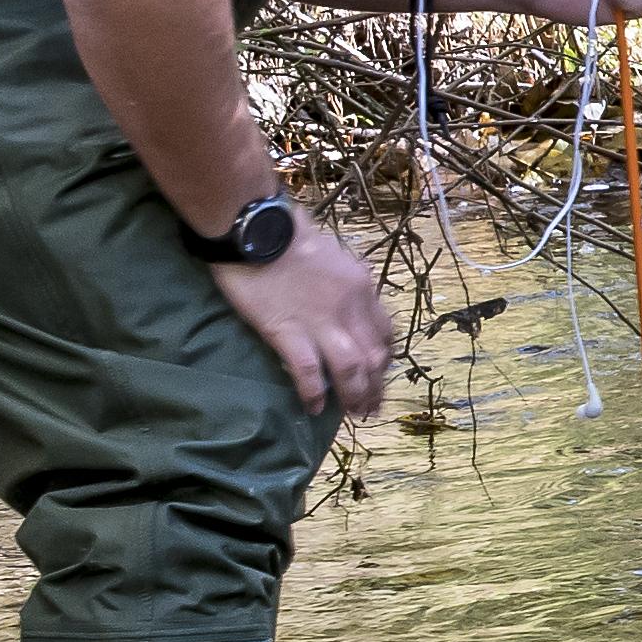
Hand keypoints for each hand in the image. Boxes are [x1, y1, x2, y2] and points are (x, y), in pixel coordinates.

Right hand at [215, 228, 393, 417]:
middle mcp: (350, 307)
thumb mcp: (333, 257)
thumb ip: (343, 284)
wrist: (256, 226)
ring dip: (355, 396)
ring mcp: (320, 320)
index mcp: (362, 287)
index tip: (379, 374)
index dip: (385, 358)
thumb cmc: (287, 234)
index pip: (385, 332)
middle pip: (374, 356)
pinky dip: (315, 392)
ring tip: (353, 415)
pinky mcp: (287, 331)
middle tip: (371, 407)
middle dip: (376, 386)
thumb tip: (344, 306)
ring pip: (351, 369)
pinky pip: (310, 371)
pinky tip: (315, 407)